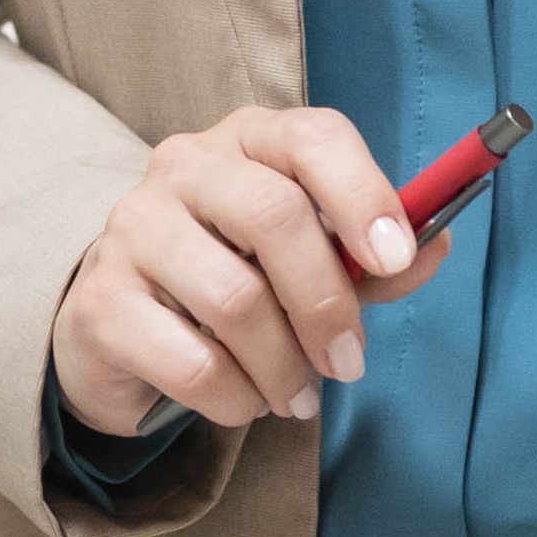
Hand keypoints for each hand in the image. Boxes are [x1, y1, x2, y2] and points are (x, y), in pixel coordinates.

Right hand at [47, 106, 441, 436]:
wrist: (119, 328)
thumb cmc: (233, 281)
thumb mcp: (309, 262)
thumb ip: (369, 259)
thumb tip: (436, 246)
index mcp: (248, 141)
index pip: (311, 137)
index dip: (362, 193)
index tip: (397, 257)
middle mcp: (183, 167)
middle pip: (273, 215)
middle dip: (326, 303)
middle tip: (348, 364)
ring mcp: (132, 228)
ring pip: (235, 299)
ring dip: (284, 367)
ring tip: (294, 394)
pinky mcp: (100, 300)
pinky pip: (194, 362)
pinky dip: (236, 398)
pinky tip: (240, 399)